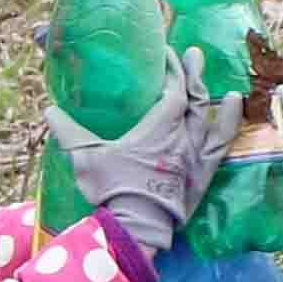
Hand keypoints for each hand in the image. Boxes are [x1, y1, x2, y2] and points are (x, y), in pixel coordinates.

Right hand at [49, 66, 233, 257]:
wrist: (136, 228)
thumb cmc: (112, 189)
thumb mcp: (86, 158)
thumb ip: (68, 132)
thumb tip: (49, 111)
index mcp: (158, 128)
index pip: (172, 90)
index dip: (172, 69)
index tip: (167, 54)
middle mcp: (182, 139)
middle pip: (195, 100)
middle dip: (194, 75)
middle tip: (194, 55)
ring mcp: (195, 159)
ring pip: (214, 125)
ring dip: (222, 107)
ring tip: (233, 94)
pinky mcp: (202, 179)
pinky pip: (221, 152)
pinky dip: (229, 135)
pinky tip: (233, 129)